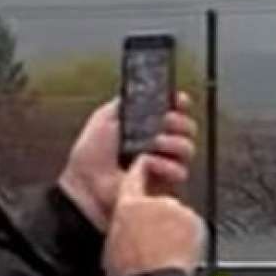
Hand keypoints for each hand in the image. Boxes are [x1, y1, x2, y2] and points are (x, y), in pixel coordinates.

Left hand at [58, 92, 196, 232]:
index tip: (179, 101)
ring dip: (172, 142)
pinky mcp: (167, 185)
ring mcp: (166, 163)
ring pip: (187, 147)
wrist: (87, 185)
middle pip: (188, 126)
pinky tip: (149, 164)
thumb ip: (127, 103)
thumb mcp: (105, 118)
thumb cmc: (91, 156)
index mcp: (146, 124)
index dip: (180, 103)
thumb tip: (147, 90)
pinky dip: (165, 165)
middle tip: (165, 122)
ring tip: (154, 144)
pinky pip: (180, 171)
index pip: (175, 109)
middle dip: (179, 121)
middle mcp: (160, 142)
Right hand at [103, 156, 205, 275]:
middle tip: (156, 239)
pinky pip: (192, 225)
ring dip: (175, 227)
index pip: (135, 175)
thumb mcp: (114, 242)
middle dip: (161, 215)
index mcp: (128, 205)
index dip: (141, 170)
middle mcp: (154, 201)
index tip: (146, 166)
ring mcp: (176, 210)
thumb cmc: (132, 271)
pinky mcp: (194, 220)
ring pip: (178, 214)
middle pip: (161, 200)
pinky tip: (180, 251)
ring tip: (167, 250)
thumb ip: (124, 223)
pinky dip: (189, 235)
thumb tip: (130, 224)